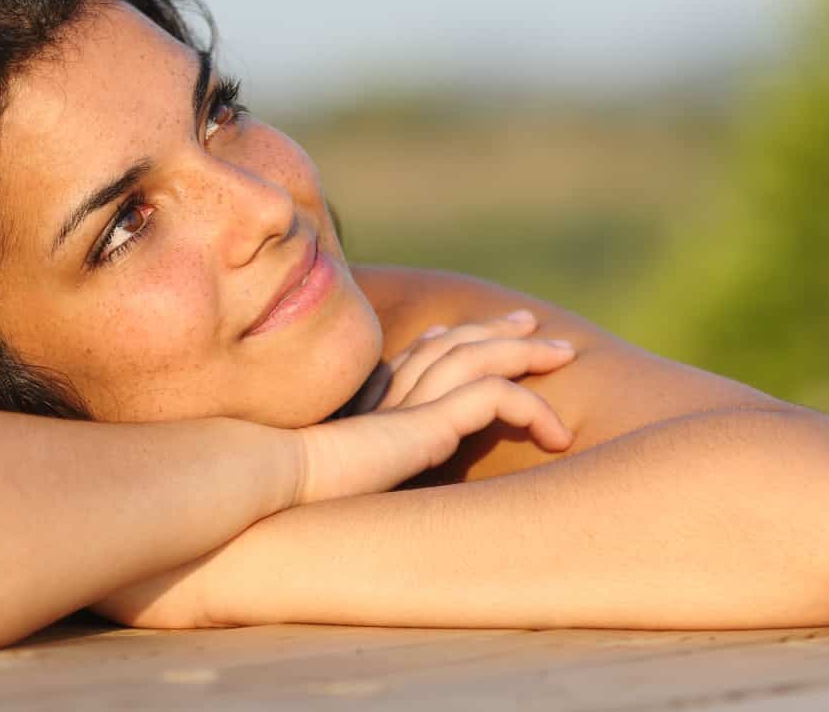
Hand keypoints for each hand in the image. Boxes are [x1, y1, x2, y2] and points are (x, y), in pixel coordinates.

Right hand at [290, 310, 576, 506]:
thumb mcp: (328, 485)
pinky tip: (556, 435)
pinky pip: (493, 396)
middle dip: (494, 330)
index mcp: (363, 406)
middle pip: (449, 344)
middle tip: (531, 326)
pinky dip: (529, 407)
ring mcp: (405, 404)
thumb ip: (351, 474)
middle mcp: (386, 395)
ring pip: (478, 357)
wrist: (264, 489)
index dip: (446, 341)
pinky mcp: (424, 422)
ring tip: (564, 356)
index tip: (470, 336)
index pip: (412, 358)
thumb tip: (357, 495)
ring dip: (526, 354)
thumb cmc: (283, 503)